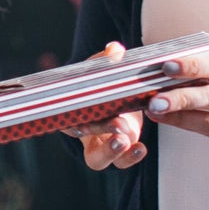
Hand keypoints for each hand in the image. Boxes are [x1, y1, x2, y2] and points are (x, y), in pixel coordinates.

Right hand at [62, 41, 147, 170]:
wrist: (114, 93)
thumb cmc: (99, 82)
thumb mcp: (99, 69)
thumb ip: (105, 60)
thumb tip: (115, 49)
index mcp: (71, 112)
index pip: (67, 122)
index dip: (73, 125)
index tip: (84, 122)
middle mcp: (83, 132)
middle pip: (80, 138)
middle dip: (101, 136)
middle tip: (119, 129)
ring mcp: (100, 143)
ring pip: (99, 160)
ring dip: (113, 153)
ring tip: (127, 141)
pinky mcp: (119, 149)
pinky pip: (121, 160)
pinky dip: (130, 157)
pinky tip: (141, 148)